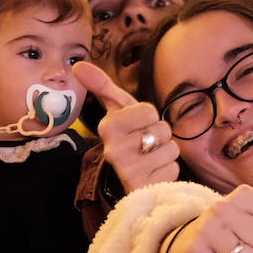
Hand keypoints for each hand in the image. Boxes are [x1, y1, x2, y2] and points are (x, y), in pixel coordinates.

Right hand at [77, 61, 179, 192]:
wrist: (130, 177)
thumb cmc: (128, 137)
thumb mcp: (117, 111)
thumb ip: (102, 86)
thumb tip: (78, 65)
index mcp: (108, 127)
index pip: (148, 110)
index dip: (148, 118)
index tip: (137, 126)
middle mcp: (115, 150)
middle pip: (162, 128)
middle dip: (159, 135)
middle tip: (145, 144)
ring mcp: (129, 171)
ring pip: (171, 148)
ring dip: (166, 153)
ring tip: (150, 159)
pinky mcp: (145, 187)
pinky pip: (174, 168)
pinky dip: (168, 170)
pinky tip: (154, 174)